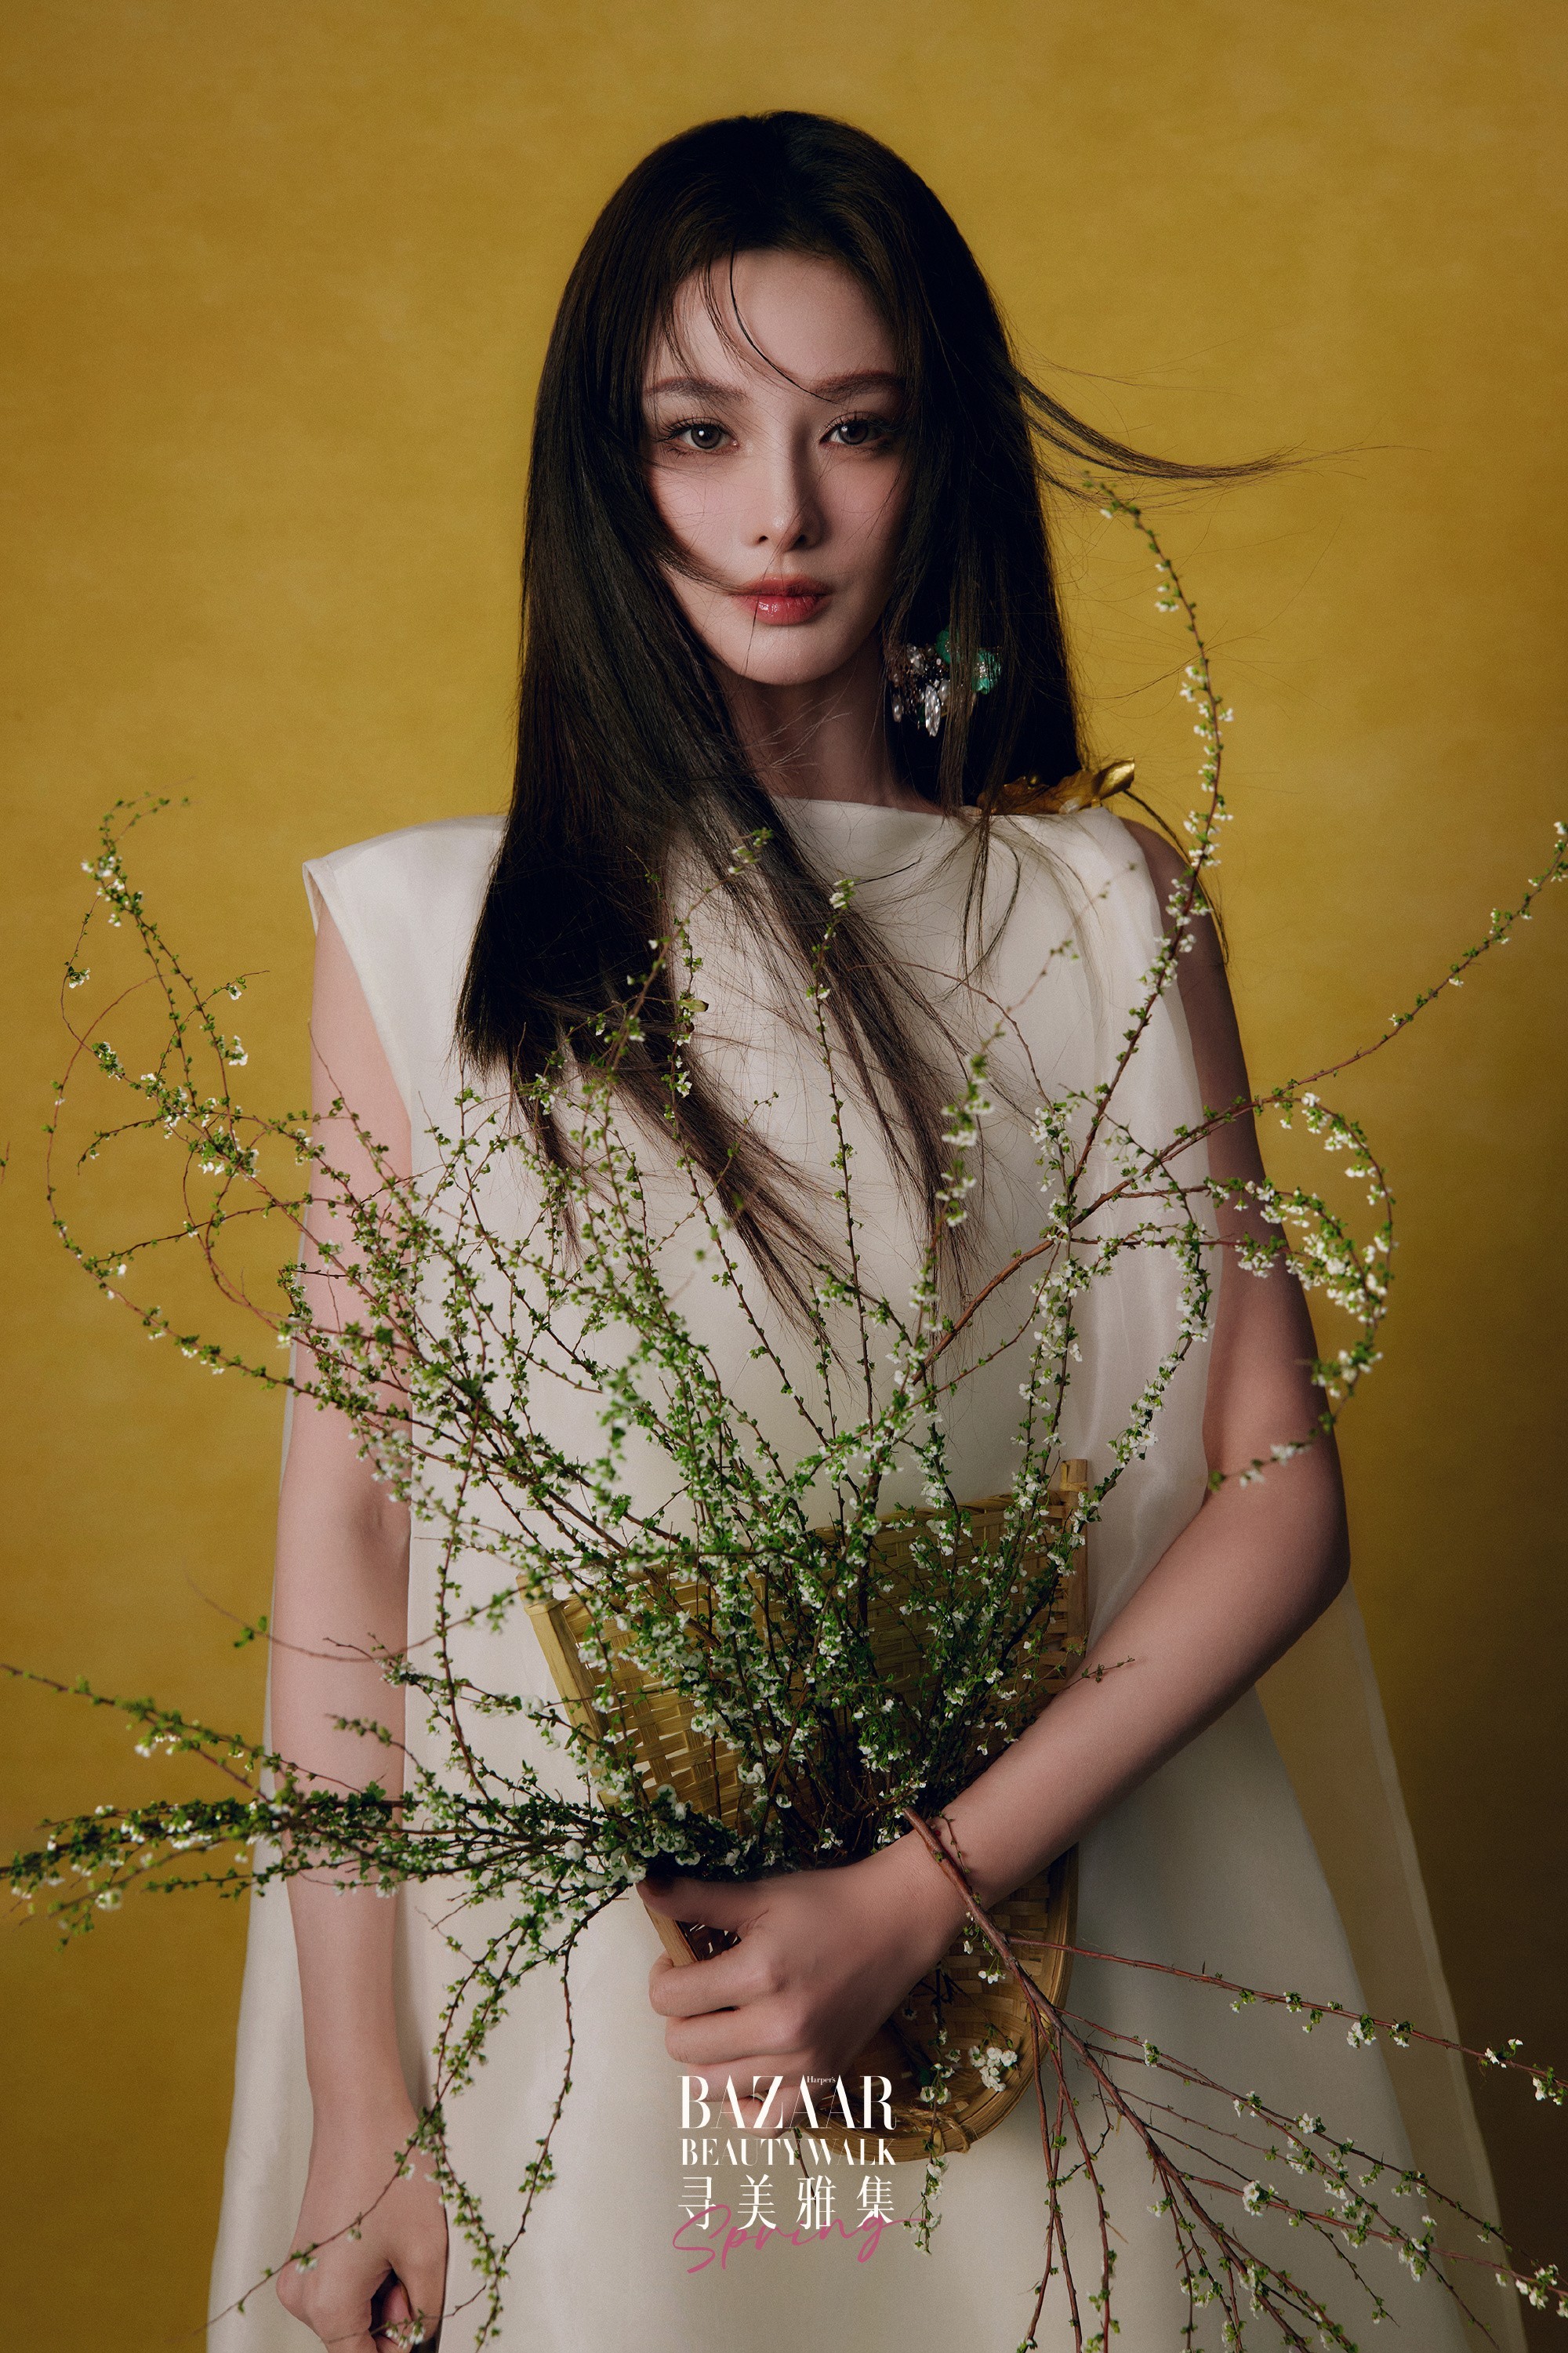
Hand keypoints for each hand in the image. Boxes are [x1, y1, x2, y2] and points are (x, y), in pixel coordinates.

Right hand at [275, 2097, 447, 2350]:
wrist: (358, 2107)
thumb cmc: (390, 2168)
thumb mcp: (426, 2250)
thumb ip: (425, 2311)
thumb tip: (415, 2337)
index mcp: (326, 2306)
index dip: (401, 2345)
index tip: (419, 2311)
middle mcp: (301, 2296)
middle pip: (359, 2335)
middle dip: (396, 2309)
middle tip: (413, 2260)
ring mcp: (300, 2272)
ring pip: (354, 2307)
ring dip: (385, 2287)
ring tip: (399, 2238)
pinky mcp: (306, 2251)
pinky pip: (343, 2283)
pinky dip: (370, 2269)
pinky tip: (385, 2231)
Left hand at [639, 1833, 967, 2127]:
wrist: (896, 1923)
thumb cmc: (826, 1904)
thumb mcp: (759, 1894)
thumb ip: (696, 1898)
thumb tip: (644, 1888)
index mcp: (760, 1974)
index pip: (669, 1998)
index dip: (663, 1974)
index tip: (681, 1959)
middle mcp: (779, 2027)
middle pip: (683, 2047)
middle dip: (681, 2015)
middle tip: (702, 1988)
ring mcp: (802, 2061)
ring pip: (710, 2089)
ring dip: (703, 2057)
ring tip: (722, 2022)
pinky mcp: (822, 2079)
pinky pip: (766, 2123)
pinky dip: (742, 2107)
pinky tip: (738, 2074)